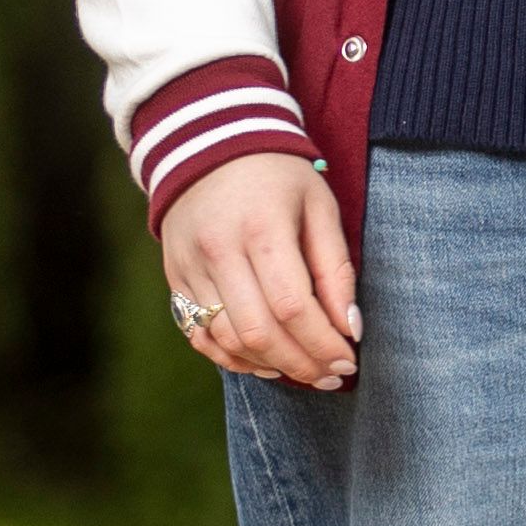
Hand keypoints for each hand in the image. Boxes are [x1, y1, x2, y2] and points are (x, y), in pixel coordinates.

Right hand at [159, 152, 358, 388]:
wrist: (208, 148)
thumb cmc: (279, 178)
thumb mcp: (320, 207)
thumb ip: (336, 268)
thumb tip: (351, 328)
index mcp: (262, 229)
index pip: (292, 306)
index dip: (323, 343)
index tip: (349, 360)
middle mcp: (218, 252)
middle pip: (258, 331)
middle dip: (301, 364)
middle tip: (332, 377)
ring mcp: (190, 267)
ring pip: (226, 339)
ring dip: (270, 365)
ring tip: (305, 372)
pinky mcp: (175, 278)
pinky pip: (198, 334)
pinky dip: (232, 358)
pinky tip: (266, 363)